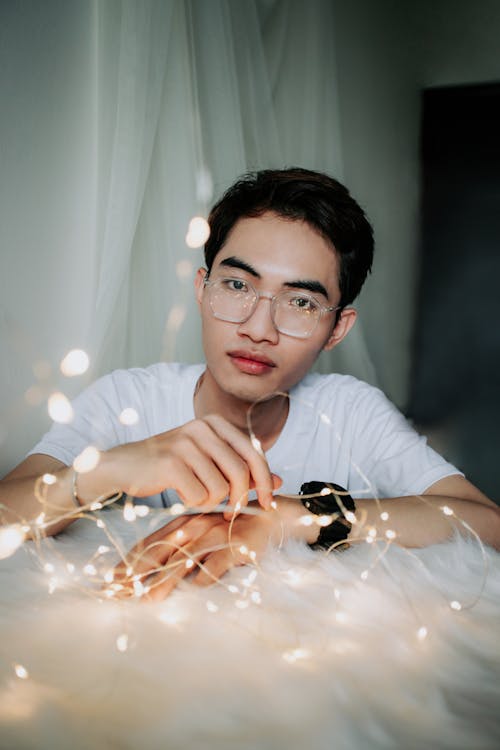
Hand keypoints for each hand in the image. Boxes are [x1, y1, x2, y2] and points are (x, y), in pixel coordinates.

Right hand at [98, 414, 280, 517]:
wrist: (125, 466)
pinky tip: (180, 495)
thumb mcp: (209, 461)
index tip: (267, 502)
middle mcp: (202, 428)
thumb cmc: (172, 466)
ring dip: (211, 502)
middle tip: (230, 514)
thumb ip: (242, 469)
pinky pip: (199, 496)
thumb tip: (279, 482)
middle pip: (241, 472)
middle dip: (240, 499)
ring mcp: (186, 444)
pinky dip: (193, 503)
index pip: (254, 453)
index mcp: (215, 423)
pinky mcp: (171, 463)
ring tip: (194, 496)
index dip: (265, 481)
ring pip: (221, 488)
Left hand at [113, 508, 283, 600]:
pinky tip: (196, 590)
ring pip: (185, 559)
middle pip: (160, 551)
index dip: (129, 562)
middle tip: (118, 593)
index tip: (111, 581)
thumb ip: (181, 548)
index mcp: (183, 523)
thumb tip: (151, 574)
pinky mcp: (236, 545)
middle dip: (137, 573)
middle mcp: (195, 527)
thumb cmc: (233, 528)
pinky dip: (206, 577)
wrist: (273, 515)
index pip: (150, 543)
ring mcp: (215, 535)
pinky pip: (217, 564)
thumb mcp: (204, 533)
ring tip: (147, 599)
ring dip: (165, 580)